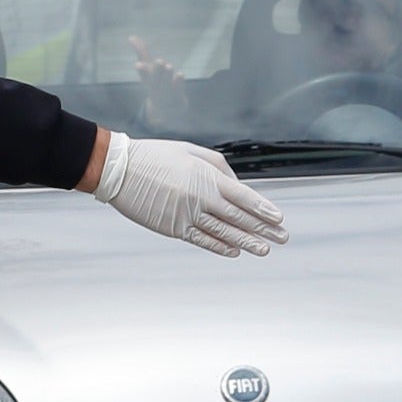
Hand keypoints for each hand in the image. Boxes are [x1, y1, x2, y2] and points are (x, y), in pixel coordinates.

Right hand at [94, 132, 288, 257]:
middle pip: (239, 217)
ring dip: (246, 242)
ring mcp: (187, 214)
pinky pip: (201, 239)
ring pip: (223, 232)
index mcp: (206, 176)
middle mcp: (200, 197)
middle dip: (263, 229)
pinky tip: (233, 251)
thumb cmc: (154, 156)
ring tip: (264, 250)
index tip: (278, 218)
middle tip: (282, 238)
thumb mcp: (189, 150)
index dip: (263, 209)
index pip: (243, 196)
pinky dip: (219, 247)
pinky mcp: (173, 227)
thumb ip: (217, 166)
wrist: (119, 169)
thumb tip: (237, 184)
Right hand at [129, 36, 188, 128]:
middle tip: (159, 61)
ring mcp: (166, 92)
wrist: (166, 108)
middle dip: (157, 71)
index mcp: (147, 79)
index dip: (142, 70)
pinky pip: (178, 89)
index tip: (138, 65)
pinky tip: (180, 74)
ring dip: (167, 76)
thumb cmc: (156, 82)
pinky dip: (179, 83)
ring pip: (166, 84)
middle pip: (155, 79)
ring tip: (168, 66)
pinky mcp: (177, 95)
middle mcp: (156, 86)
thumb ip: (141, 52)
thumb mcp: (147, 68)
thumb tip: (131, 36)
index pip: (144, 74)